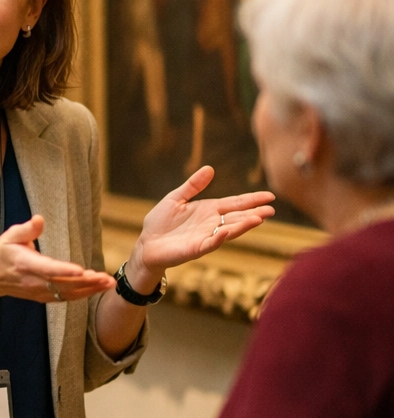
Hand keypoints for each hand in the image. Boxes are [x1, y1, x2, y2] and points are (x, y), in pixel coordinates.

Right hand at [0, 215, 115, 303]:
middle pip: (63, 284)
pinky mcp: (43, 297)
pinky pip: (65, 298)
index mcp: (25, 264)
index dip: (64, 270)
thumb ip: (27, 229)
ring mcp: (39, 292)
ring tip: (108, 283)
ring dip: (89, 289)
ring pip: (67, 293)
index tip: (81, 270)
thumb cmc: (3, 252)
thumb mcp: (10, 236)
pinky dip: (83, 294)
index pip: (47, 269)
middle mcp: (33, 282)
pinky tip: (97, 288)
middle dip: (86, 282)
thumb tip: (39, 219)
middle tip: (106, 278)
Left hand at [127, 166, 273, 287]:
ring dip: (243, 225)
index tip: (269, 196)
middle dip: (254, 213)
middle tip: (271, 209)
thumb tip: (210, 168)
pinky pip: (210, 243)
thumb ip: (193, 185)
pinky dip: (219, 237)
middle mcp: (212, 224)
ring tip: (259, 218)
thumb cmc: (161, 222)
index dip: (251, 200)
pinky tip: (227, 231)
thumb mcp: (176, 198)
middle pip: (237, 217)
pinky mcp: (196, 249)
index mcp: (209, 210)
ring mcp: (206, 237)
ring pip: (229, 230)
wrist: (147, 243)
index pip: (235, 203)